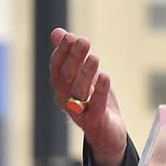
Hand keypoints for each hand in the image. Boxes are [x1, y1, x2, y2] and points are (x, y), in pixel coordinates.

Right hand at [49, 28, 128, 165]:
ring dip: (86, 73)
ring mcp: (79, 112)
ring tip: (94, 58)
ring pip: (79, 91)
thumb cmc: (94, 101)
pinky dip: (100, 92)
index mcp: (62, 86)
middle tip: (83, 41)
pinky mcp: (95, 122)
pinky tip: (106, 78)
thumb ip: (71, 55)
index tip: (70, 36)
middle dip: (75, 57)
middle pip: (67, 76)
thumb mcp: (84, 75)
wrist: (108, 133)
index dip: (63, 51)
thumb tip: (57, 32)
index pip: (58, 67)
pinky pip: (96, 106)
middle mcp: (66, 98)